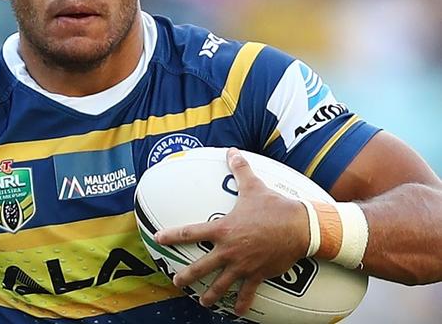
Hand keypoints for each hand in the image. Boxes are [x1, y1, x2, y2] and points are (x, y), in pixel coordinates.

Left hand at [154, 148, 309, 315]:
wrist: (300, 227)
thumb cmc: (275, 206)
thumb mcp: (254, 186)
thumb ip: (240, 169)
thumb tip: (232, 151)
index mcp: (223, 229)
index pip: (191, 232)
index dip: (172, 236)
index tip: (159, 238)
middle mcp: (229, 250)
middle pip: (201, 267)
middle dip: (186, 276)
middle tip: (176, 282)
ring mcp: (243, 265)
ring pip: (221, 285)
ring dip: (210, 295)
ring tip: (203, 301)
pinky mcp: (258, 275)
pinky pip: (248, 294)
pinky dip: (243, 304)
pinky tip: (237, 312)